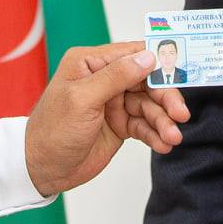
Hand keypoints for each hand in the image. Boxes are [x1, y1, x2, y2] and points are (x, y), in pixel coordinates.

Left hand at [24, 41, 193, 195]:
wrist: (42, 169)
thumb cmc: (52, 130)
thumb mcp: (82, 100)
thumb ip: (116, 77)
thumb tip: (148, 57)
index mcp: (91, 62)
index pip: (133, 54)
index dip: (159, 62)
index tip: (180, 73)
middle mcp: (104, 79)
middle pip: (147, 81)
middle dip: (165, 98)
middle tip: (180, 115)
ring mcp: (113, 102)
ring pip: (149, 106)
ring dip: (163, 121)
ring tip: (172, 138)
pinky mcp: (120, 125)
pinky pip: (145, 125)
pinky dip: (156, 134)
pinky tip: (163, 144)